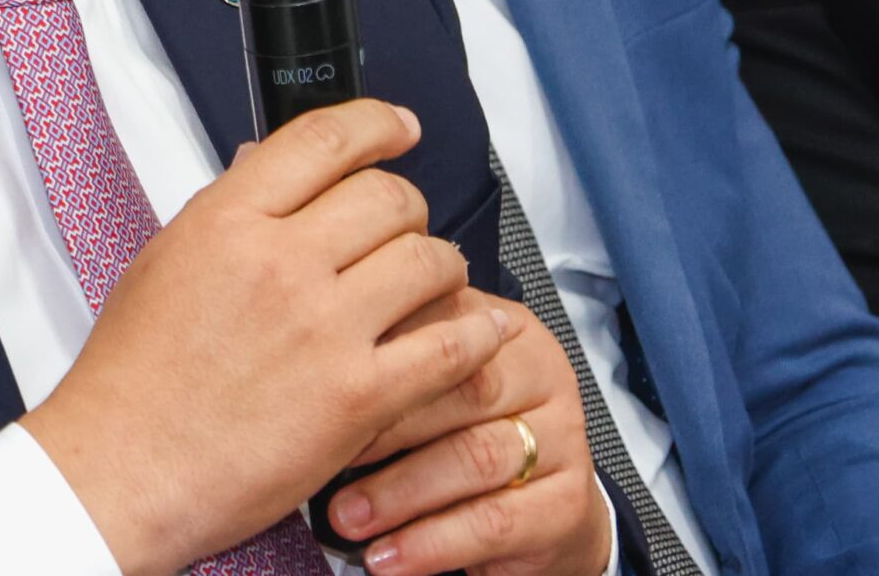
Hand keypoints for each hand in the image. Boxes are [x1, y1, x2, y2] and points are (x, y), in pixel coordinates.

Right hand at [21, 100, 512, 575]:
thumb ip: (226, 212)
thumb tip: (267, 165)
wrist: (119, 474)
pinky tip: (480, 331)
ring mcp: (324, 328)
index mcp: (228, 222)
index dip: (377, 123)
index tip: (400, 128)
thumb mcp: (163, 263)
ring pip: (428, 260)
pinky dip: (476, 333)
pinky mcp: (357, 397)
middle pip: (388, 196)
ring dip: (442, 267)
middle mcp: (281, 264)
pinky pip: (447, 346)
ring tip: (434, 284)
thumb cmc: (131, 383)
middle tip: (405, 229)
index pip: (325, 140)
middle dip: (408, 207)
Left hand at [328, 291, 612, 575]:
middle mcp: (544, 372)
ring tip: (346, 518)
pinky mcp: (567, 502)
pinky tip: (389, 558)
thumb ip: (394, 363)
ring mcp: (565, 437)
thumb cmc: (467, 435)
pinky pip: (494, 522)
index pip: (442, 326)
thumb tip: (311, 369)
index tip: (318, 393)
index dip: (379, 360)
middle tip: (325, 459)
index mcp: (504, 327)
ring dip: (401, 492)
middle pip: (464, 389)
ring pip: (477, 457)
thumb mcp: (435, 387)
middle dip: (387, 427)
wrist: (546, 507)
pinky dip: (433, 543)